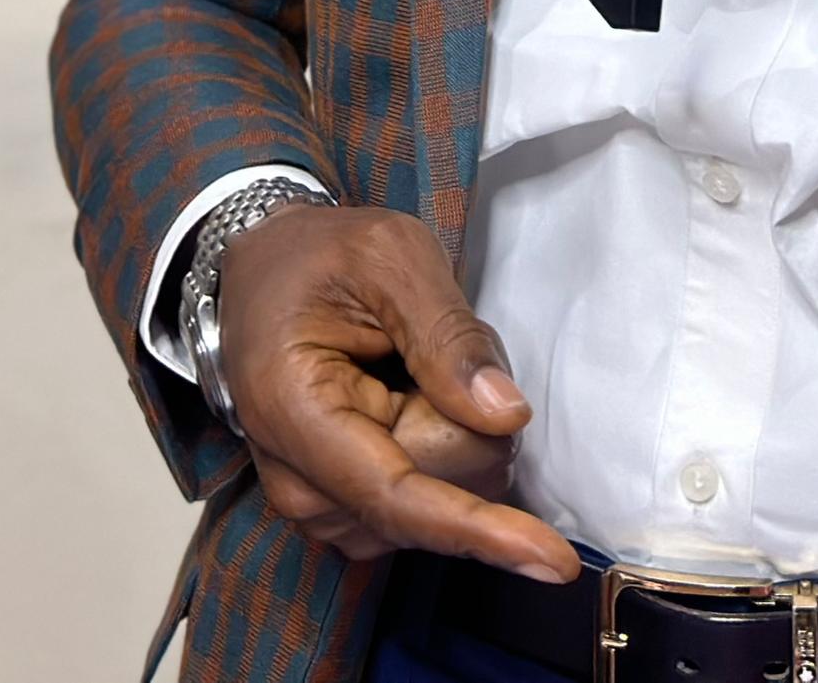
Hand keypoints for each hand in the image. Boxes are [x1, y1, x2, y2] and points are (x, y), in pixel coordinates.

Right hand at [220, 202, 577, 580]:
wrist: (264, 272)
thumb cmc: (320, 257)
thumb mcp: (389, 256)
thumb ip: (448, 333)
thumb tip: (506, 416)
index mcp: (295, 414)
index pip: (398, 495)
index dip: (479, 529)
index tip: (553, 561)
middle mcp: (299, 484)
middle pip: (441, 488)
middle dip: (472, 419)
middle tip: (433, 339)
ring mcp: (320, 505)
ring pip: (446, 494)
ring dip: (457, 427)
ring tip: (411, 359)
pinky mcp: (347, 508)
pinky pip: (432, 493)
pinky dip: (444, 439)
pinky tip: (411, 389)